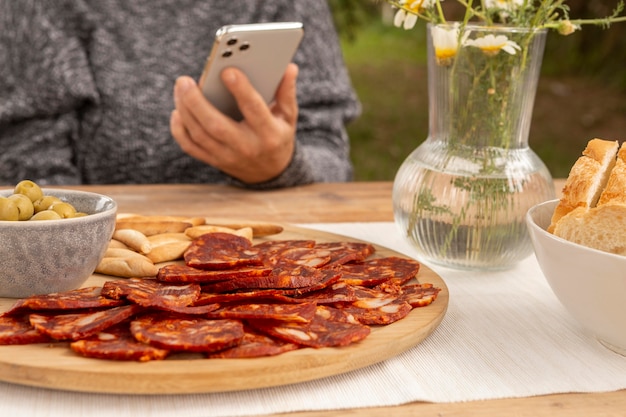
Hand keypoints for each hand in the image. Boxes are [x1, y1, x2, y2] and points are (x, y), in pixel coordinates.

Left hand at [170, 64, 298, 183]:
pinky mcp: (214, 161)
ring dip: (185, 110)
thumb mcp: (288, 116)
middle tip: (185, 80)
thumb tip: (289, 67)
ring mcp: (228, 156)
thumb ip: (286, 92)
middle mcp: (247, 147)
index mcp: (269, 133)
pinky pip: (190, 147)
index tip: (227, 70)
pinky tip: (178, 110)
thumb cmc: (277, 136)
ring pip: (199, 134)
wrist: (270, 173)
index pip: (254, 109)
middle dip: (197, 102)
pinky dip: (179, 129)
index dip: (241, 89)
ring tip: (181, 87)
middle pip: (216, 125)